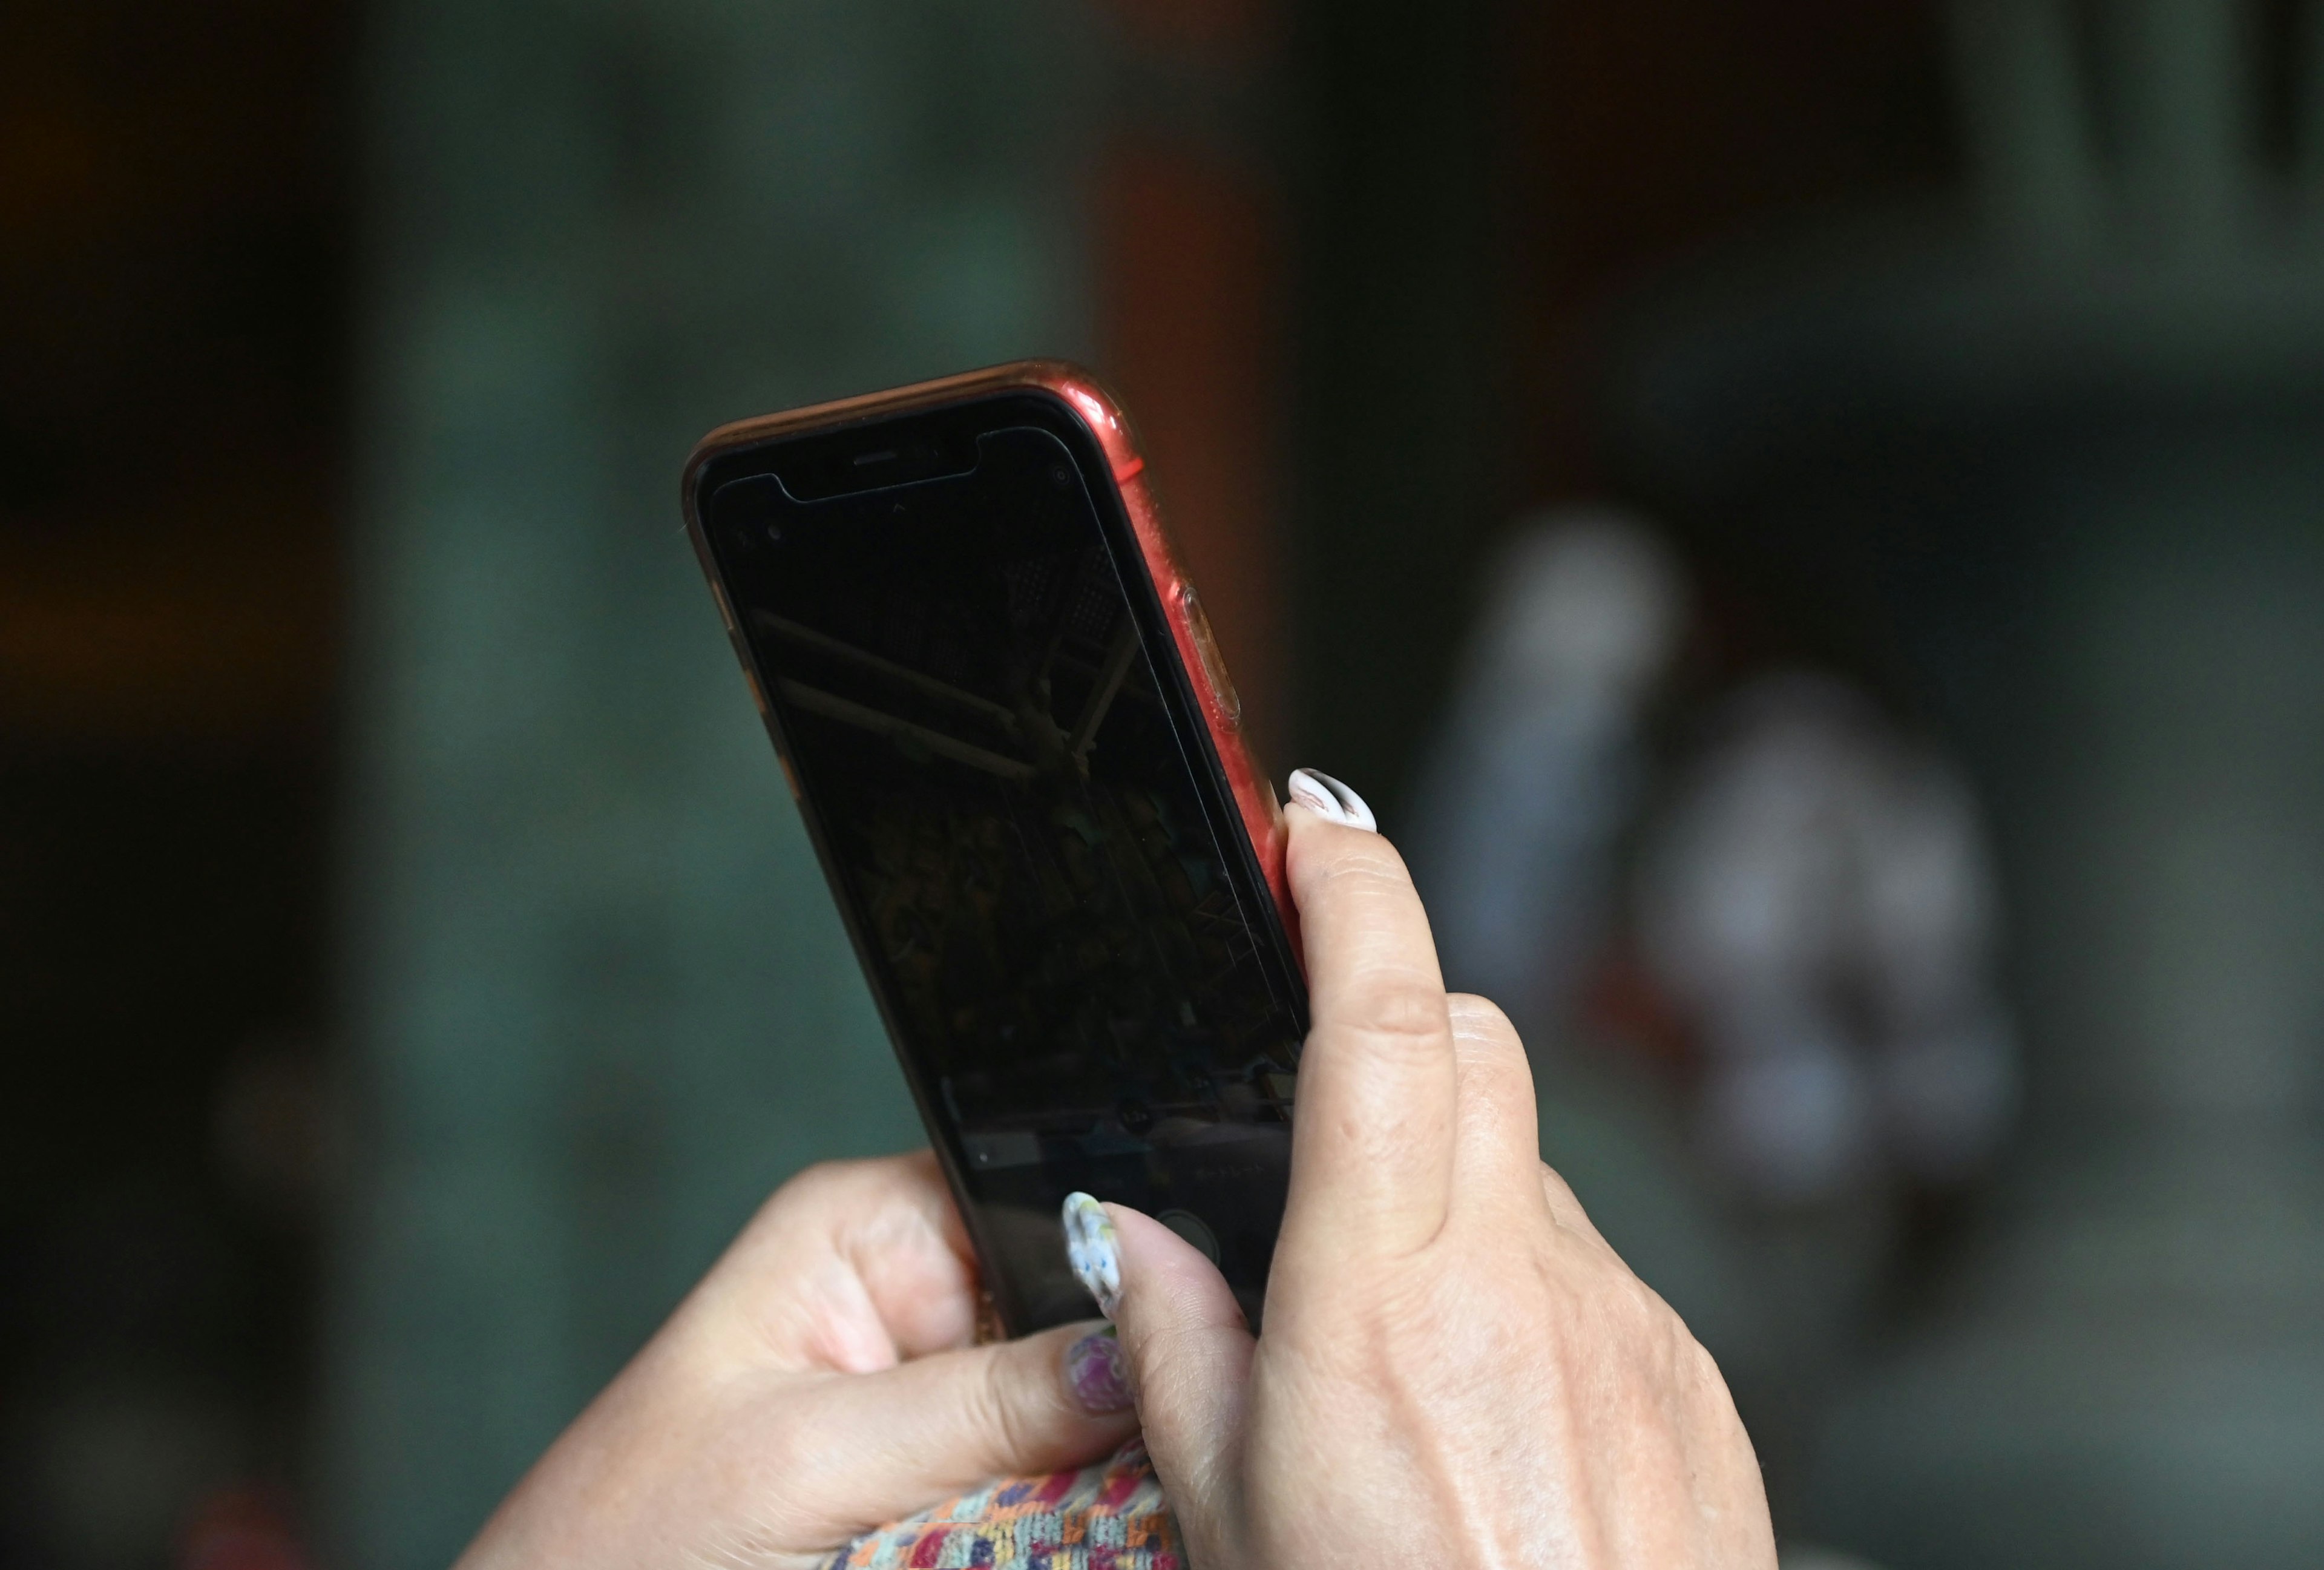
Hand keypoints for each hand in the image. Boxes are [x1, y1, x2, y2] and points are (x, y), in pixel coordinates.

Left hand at [458, 1151, 1136, 1569]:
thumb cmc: (632, 1537)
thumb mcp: (810, 1462)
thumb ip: (978, 1407)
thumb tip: (1130, 1361)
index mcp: (867, 1228)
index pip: (1042, 1206)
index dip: (1118, 1273)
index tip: (1175, 1346)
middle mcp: (908, 1290)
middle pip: (1074, 1313)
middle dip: (1111, 1381)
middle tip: (1138, 1450)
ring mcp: (928, 1390)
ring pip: (1074, 1406)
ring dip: (1092, 1460)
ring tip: (1092, 1500)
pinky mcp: (939, 1475)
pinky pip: (1043, 1480)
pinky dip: (1062, 1512)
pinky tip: (1065, 1528)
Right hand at [1096, 772, 1776, 1567]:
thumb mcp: (1234, 1512)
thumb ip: (1175, 1342)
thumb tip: (1132, 1235)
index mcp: (1385, 1298)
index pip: (1385, 1019)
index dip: (1356, 890)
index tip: (1320, 823)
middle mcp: (1524, 1280)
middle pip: (1476, 1042)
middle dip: (1394, 1023)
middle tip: (1320, 1114)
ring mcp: (1628, 1323)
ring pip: (1529, 1165)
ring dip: (1454, 1189)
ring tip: (1399, 1348)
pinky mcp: (1693, 1376)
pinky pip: (1594, 1270)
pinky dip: (1527, 1289)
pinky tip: (1491, 1415)